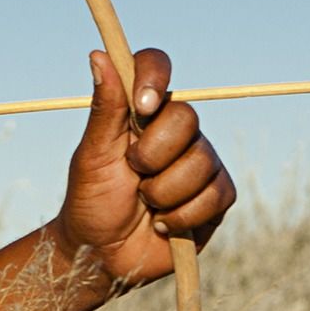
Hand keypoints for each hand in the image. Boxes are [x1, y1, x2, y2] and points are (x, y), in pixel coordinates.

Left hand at [54, 48, 235, 285]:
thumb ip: (104, 108)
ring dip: (163, 192)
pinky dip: (181, 215)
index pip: (155, 66)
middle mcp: (176, 131)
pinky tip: (163, 223)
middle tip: (133, 174)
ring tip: (145, 203)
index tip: (141, 106)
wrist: (103, 255)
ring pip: (201, 162)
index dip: (154, 78)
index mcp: (142, 112)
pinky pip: (215, 195)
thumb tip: (99, 55)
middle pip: (186, 118)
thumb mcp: (92, 155)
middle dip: (152, 155)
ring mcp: (201, 162)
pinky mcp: (217, 197)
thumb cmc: (92, 200)